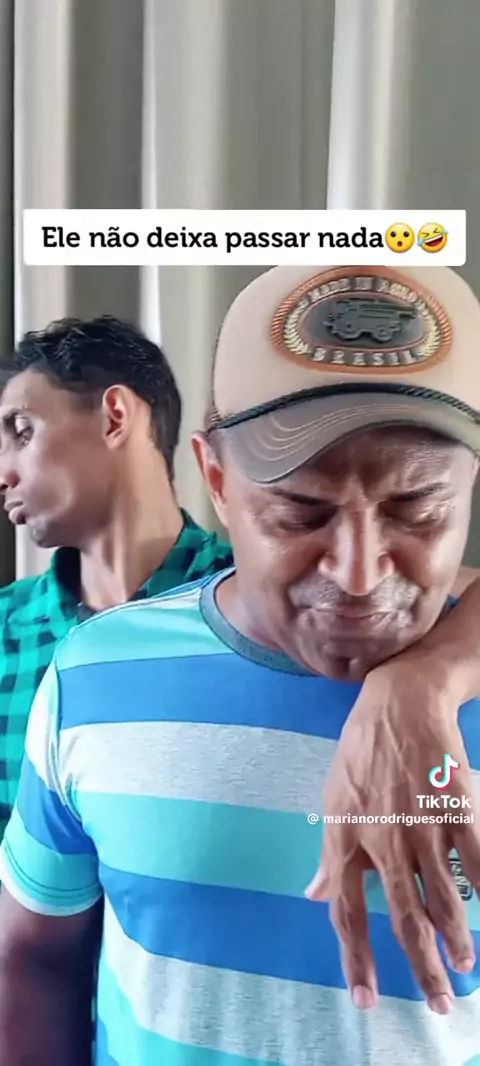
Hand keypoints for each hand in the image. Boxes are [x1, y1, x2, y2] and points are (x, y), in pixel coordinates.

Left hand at [306, 653, 479, 1013]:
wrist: (399, 703)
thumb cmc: (361, 753)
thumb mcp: (333, 801)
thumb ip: (330, 856)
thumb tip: (313, 895)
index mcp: (345, 837)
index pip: (347, 912)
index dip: (356, 959)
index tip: (368, 1000)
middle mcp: (382, 836)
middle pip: (404, 916)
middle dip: (422, 967)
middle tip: (439, 1003)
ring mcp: (421, 822)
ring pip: (444, 896)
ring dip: (457, 938)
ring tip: (464, 964)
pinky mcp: (456, 806)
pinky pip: (476, 860)